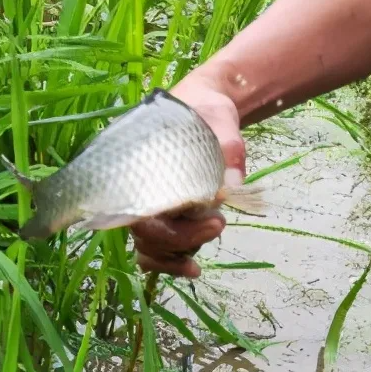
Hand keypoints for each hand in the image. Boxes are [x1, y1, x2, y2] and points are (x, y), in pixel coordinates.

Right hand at [129, 73, 246, 277]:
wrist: (204, 104)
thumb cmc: (203, 107)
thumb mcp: (218, 117)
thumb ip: (225, 146)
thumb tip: (232, 184)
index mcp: (140, 166)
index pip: (139, 209)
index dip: (167, 229)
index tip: (211, 220)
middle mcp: (138, 189)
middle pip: (145, 233)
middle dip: (181, 241)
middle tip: (219, 224)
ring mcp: (150, 204)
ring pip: (147, 245)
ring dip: (173, 257)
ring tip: (202, 255)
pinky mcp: (165, 214)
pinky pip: (156, 247)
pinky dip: (170, 261)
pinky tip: (191, 267)